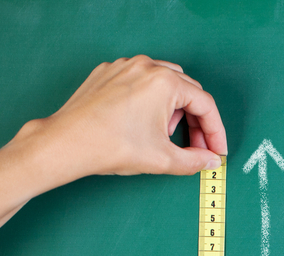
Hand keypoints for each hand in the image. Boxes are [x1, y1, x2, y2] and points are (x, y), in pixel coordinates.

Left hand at [22, 55, 227, 181]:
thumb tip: (209, 161)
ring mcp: (124, 66)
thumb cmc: (110, 145)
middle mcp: (147, 66)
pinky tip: (143, 124)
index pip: (205, 105)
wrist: (67, 143)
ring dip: (174, 110)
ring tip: (166, 135)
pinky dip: (150, 101)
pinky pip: (140, 82)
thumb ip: (195, 161)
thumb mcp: (163, 159)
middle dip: (196, 121)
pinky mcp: (107, 73)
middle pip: (188, 91)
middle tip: (197, 147)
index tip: (217, 150)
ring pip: (165, 84)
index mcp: (165, 82)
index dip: (216, 132)